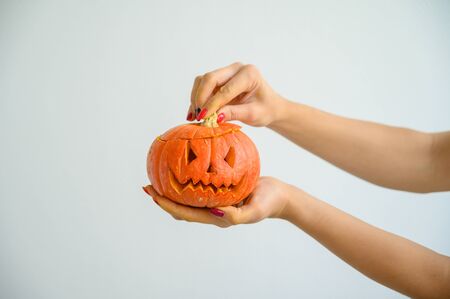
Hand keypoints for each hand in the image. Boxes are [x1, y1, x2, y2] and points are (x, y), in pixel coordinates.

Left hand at [142, 177, 291, 227]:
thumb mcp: (254, 211)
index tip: (153, 195)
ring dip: (174, 187)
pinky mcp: (222, 188)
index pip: (186, 213)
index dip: (168, 206)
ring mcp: (216, 199)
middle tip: (148, 185)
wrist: (280, 195)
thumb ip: (235, 216)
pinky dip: (191, 175)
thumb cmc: (269, 202)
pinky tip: (188, 160)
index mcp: (217, 217)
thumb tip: (214, 211)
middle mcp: (213, 209)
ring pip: (190, 195)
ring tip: (160, 173)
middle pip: (182, 206)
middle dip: (164, 198)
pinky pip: (202, 182)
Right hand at [187, 62, 286, 126]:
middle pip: (210, 78)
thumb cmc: (266, 109)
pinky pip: (202, 86)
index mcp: (249, 74)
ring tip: (196, 116)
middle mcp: (236, 69)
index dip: (212, 104)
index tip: (204, 118)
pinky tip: (194, 112)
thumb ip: (234, 113)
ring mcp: (227, 73)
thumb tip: (215, 117)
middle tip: (199, 116)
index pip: (225, 89)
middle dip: (201, 97)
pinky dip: (197, 98)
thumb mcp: (253, 114)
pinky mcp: (219, 80)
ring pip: (203, 80)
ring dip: (197, 97)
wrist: (269, 106)